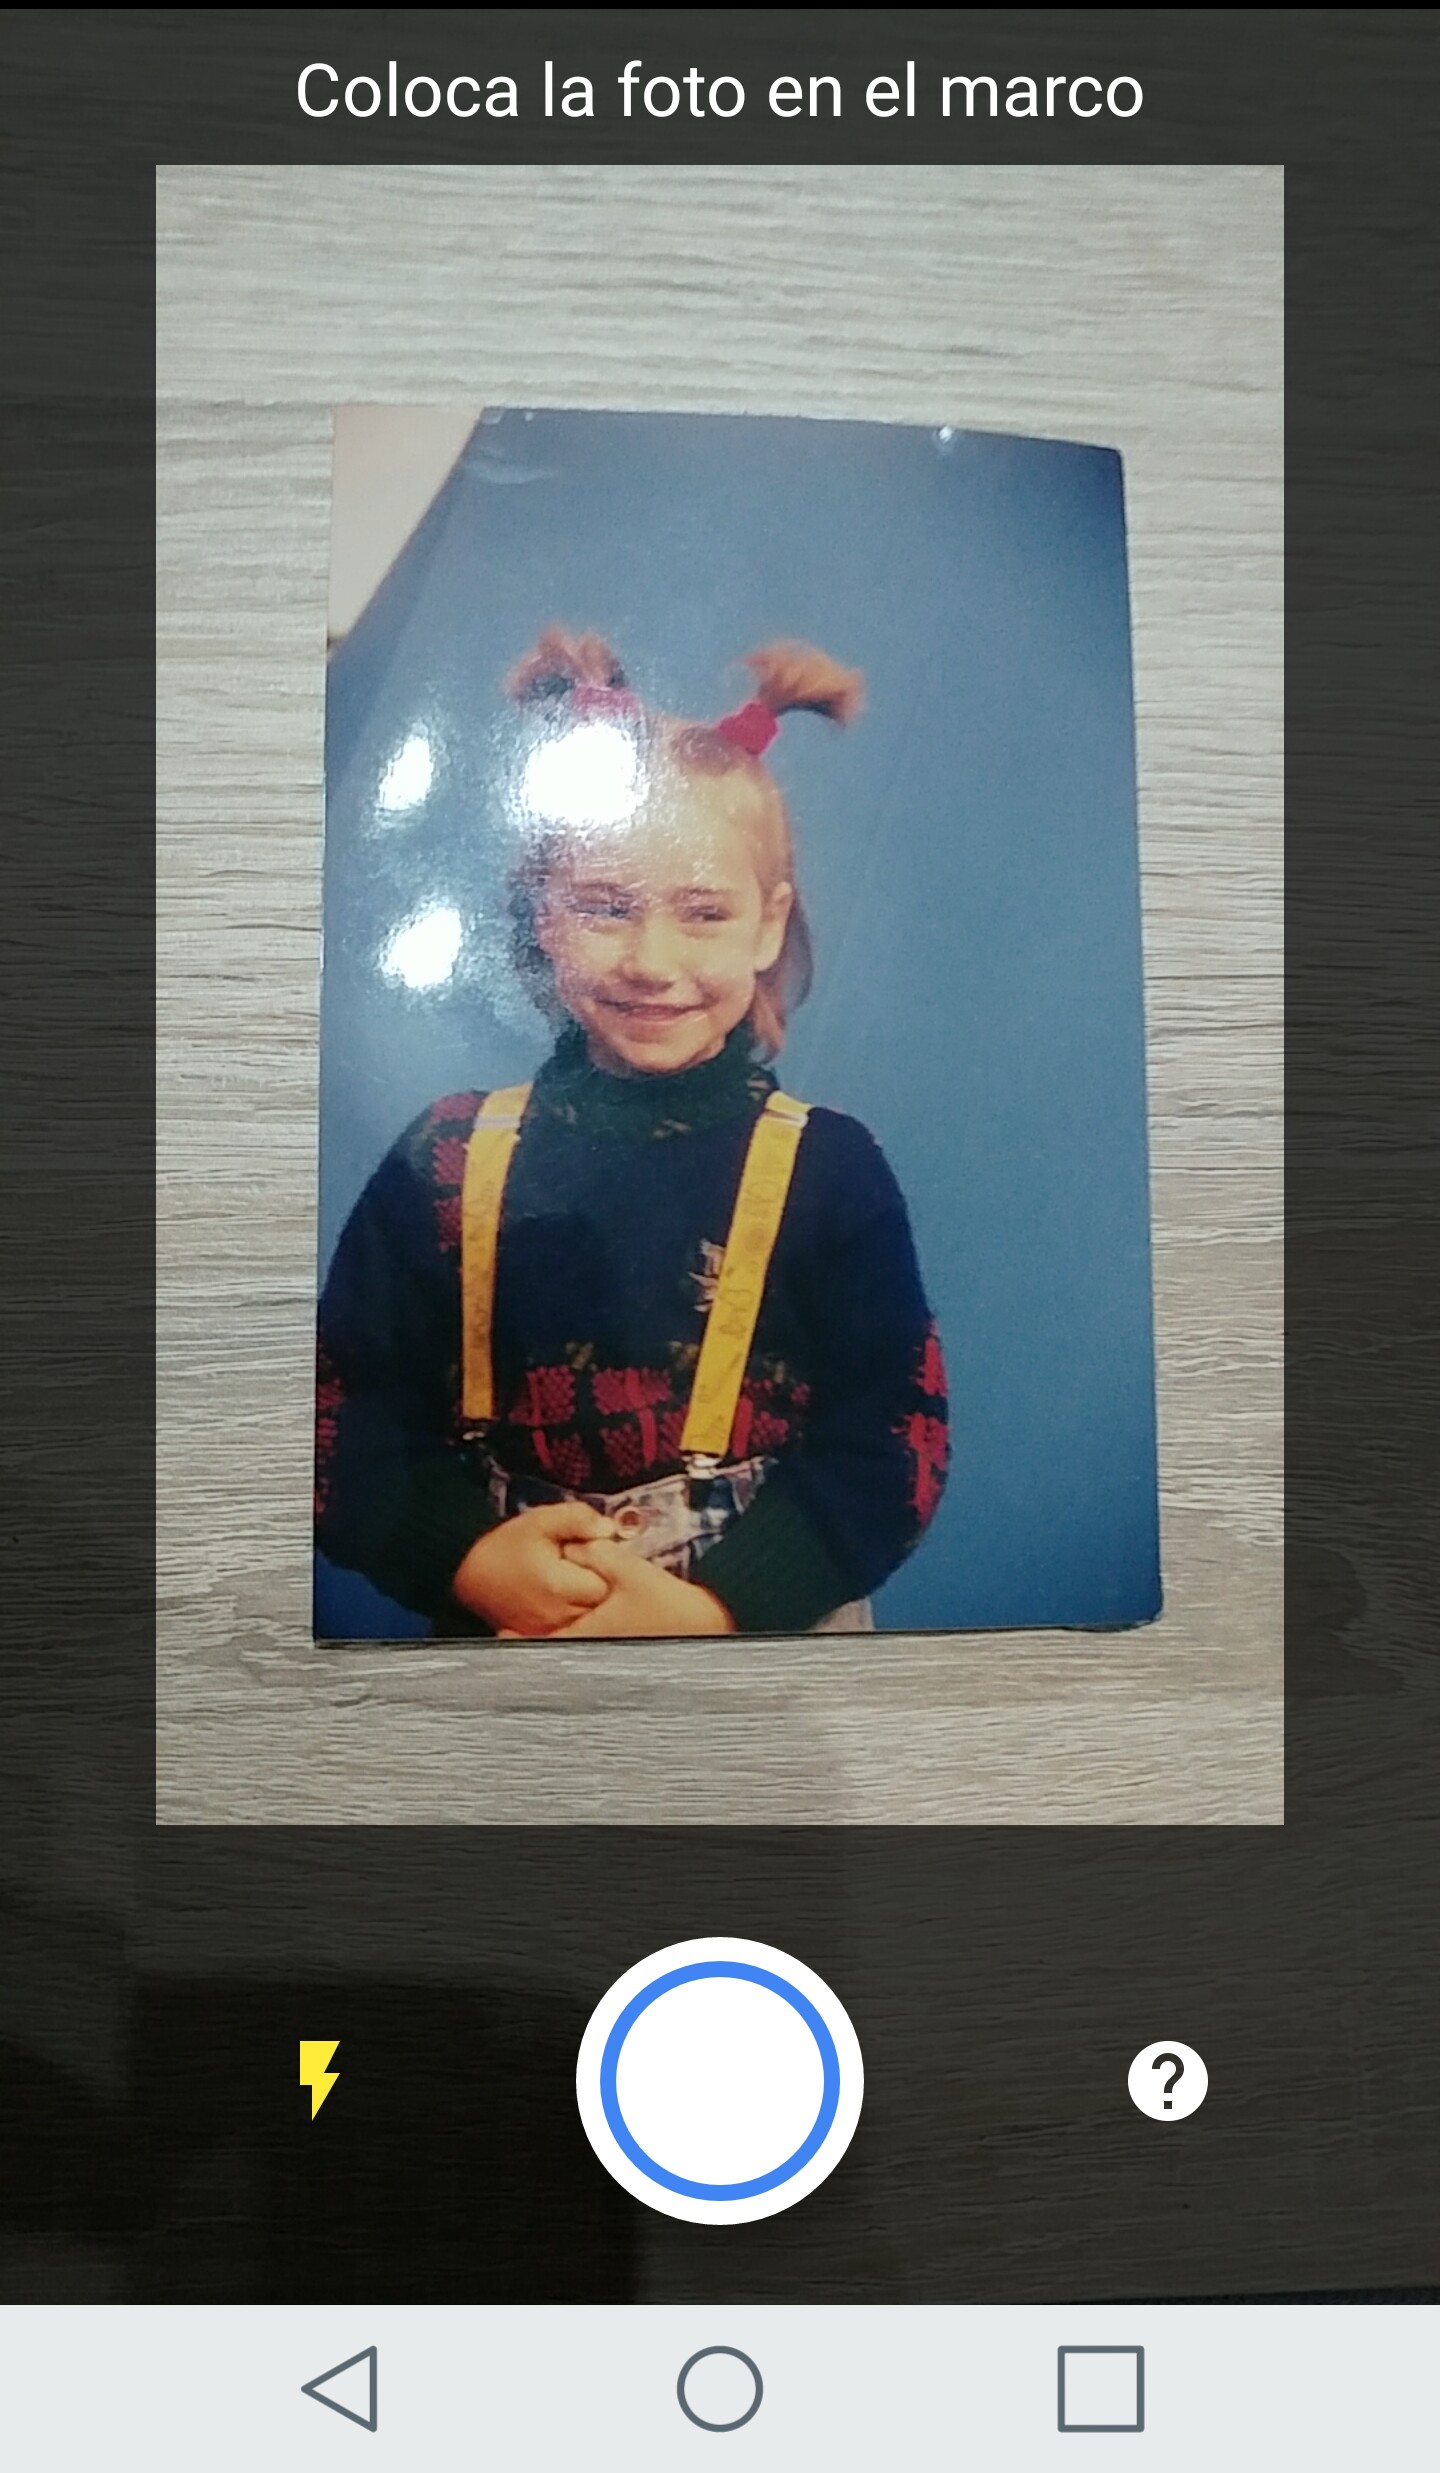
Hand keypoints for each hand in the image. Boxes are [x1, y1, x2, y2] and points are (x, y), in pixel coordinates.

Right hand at [451, 1502, 619, 1634]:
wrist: (471, 1574)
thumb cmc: (504, 1547)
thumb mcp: (540, 1520)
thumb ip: (578, 1519)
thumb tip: (609, 1528)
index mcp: (561, 1587)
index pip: (611, 1581)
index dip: (606, 1565)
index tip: (591, 1554)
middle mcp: (560, 1616)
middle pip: (605, 1604)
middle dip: (599, 1583)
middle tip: (579, 1566)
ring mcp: (553, 1632)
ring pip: (593, 1619)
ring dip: (589, 1600)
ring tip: (568, 1581)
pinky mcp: (547, 1640)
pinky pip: (577, 1631)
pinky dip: (577, 1614)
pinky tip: (562, 1597)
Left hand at [527, 1538, 736, 1637]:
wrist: (706, 1626)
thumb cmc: (670, 1604)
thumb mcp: (631, 1570)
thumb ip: (598, 1555)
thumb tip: (576, 1547)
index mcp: (591, 1635)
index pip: (543, 1643)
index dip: (518, 1640)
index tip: (502, 1633)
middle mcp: (598, 1652)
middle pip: (556, 1650)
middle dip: (535, 1640)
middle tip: (513, 1630)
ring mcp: (612, 1658)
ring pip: (575, 1650)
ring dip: (558, 1639)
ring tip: (540, 1627)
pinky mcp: (627, 1655)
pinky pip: (594, 1649)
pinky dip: (581, 1640)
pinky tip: (585, 1627)